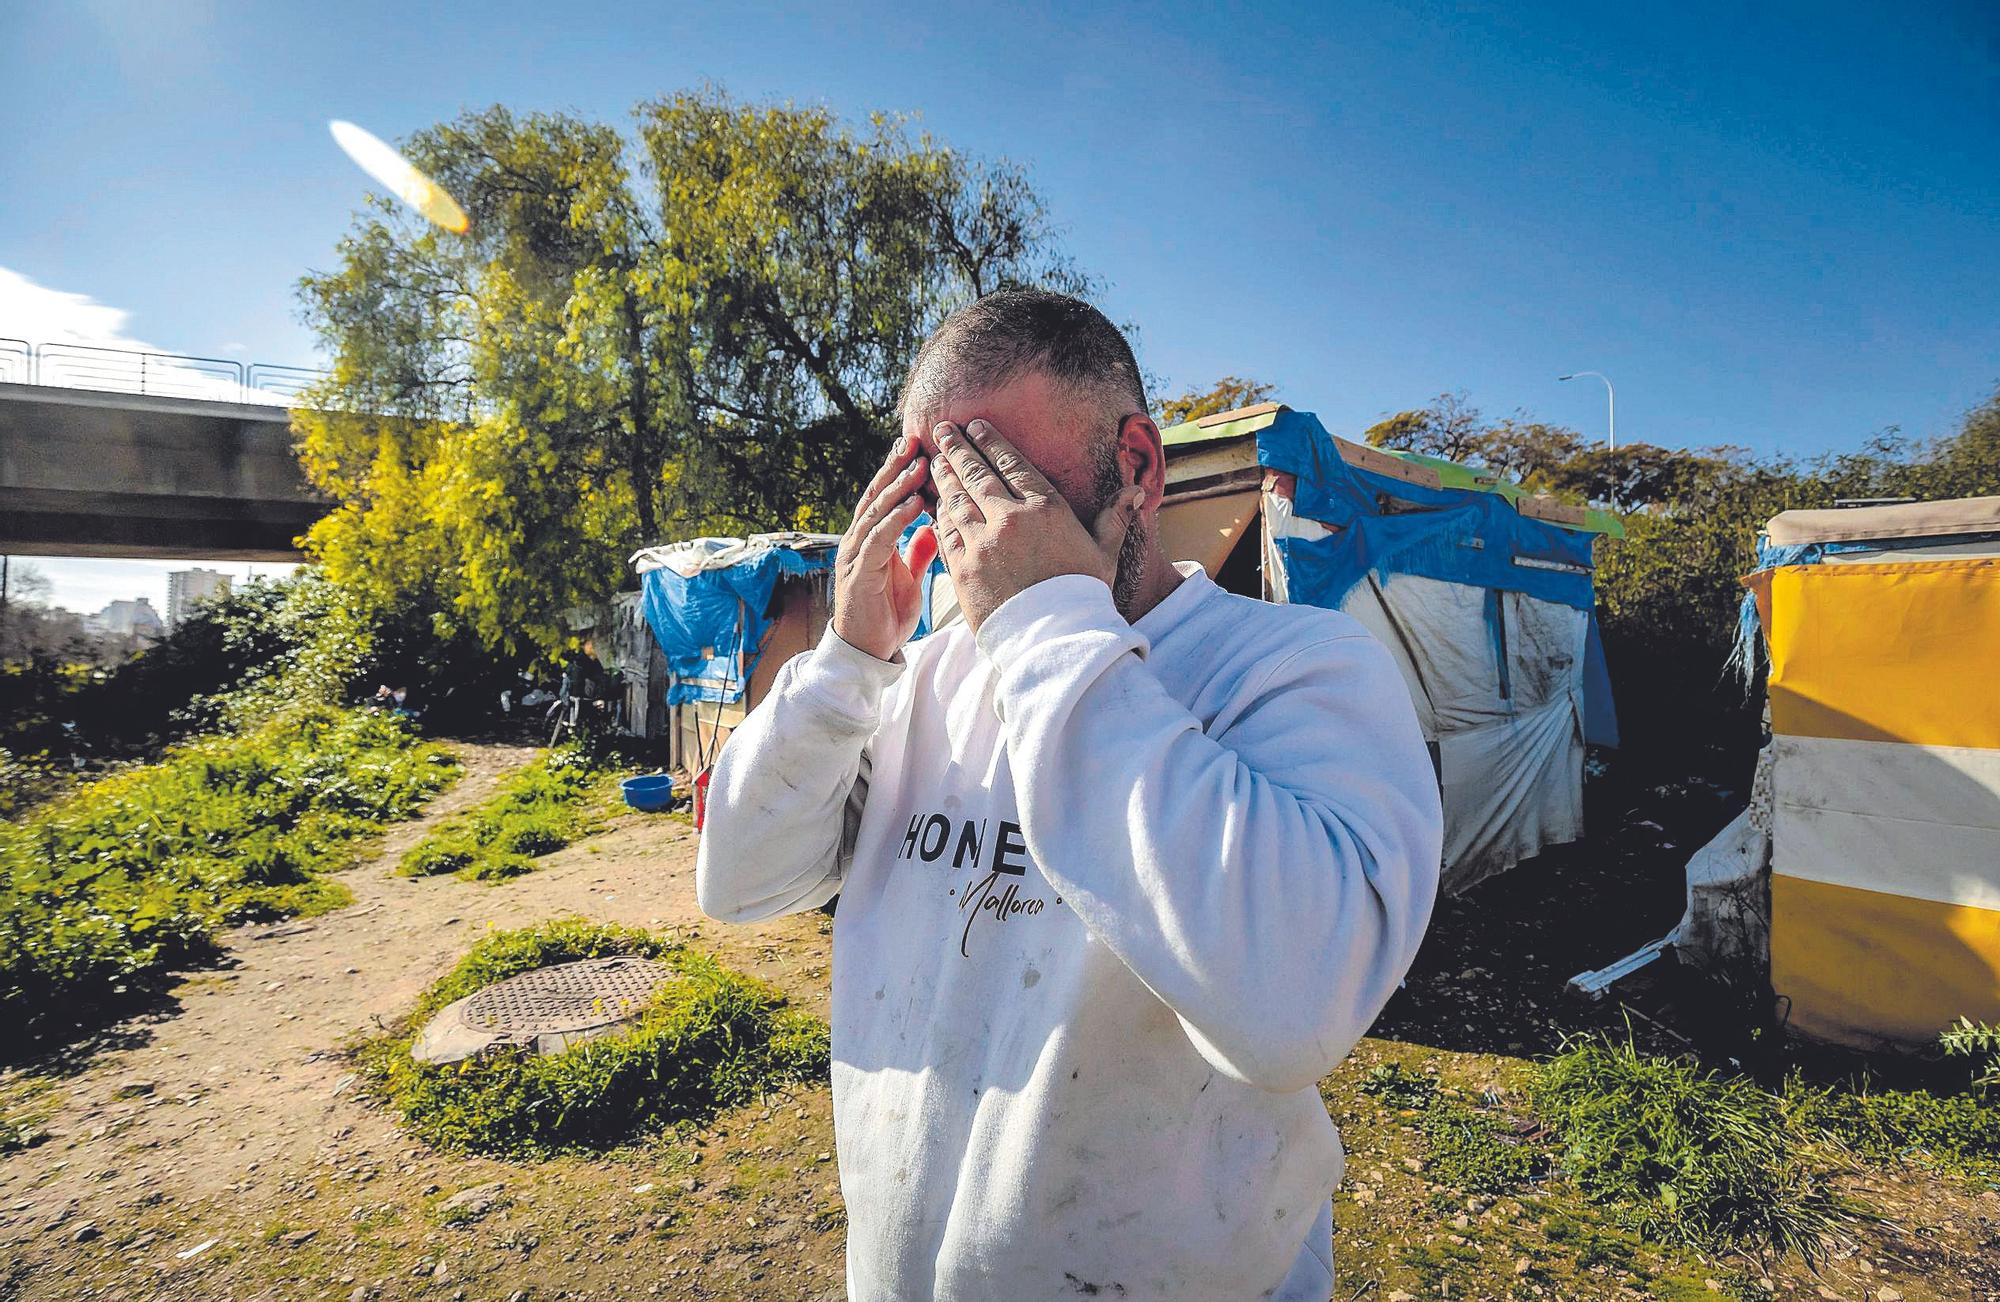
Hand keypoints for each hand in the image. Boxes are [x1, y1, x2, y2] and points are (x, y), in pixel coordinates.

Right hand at [830, 436, 940, 660]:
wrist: (867, 653)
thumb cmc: (885, 616)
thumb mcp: (909, 579)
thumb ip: (916, 552)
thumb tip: (931, 527)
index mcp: (869, 541)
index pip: (882, 498)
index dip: (897, 473)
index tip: (916, 449)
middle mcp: (857, 543)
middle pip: (876, 496)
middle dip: (895, 468)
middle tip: (914, 440)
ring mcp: (855, 556)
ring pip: (876, 512)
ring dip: (898, 487)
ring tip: (918, 464)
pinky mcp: (859, 573)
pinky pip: (879, 540)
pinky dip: (896, 519)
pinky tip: (914, 503)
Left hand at [929, 419, 1143, 630]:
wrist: (1056, 642)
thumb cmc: (1083, 597)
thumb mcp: (1104, 554)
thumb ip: (1114, 518)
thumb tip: (1136, 490)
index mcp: (1045, 509)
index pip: (1011, 464)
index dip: (990, 442)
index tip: (976, 426)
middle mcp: (1009, 519)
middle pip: (976, 475)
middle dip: (957, 448)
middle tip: (941, 429)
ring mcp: (982, 544)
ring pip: (955, 500)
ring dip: (943, 477)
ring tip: (935, 461)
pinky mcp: (962, 569)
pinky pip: (945, 533)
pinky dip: (937, 515)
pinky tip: (933, 504)